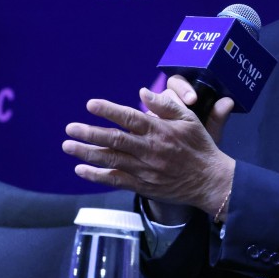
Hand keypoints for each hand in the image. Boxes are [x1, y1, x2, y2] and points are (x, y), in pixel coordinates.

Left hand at [62, 85, 234, 214]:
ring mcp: (145, 169)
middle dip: (89, 133)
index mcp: (160, 130)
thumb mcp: (189, 120)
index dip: (108, 110)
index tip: (91, 105)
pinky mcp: (143, 185)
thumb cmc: (200, 147)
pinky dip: (97, 176)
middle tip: (70, 128)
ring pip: (111, 160)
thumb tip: (142, 92)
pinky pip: (116, 180)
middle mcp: (150, 149)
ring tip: (68, 146)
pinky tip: (81, 170)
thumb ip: (166, 105)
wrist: (210, 180)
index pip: (130, 118)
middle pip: (114, 139)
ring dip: (87, 153)